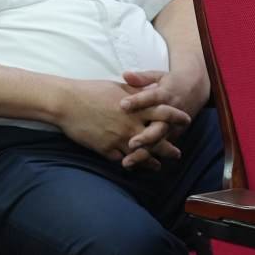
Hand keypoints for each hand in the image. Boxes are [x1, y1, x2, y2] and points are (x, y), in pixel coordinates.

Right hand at [52, 78, 189, 170]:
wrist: (67, 102)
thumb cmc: (91, 91)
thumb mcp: (118, 87)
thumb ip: (137, 91)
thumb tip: (152, 89)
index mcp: (136, 107)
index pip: (164, 113)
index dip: (177, 117)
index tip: (186, 121)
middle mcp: (131, 125)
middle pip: (158, 139)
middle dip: (169, 148)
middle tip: (177, 154)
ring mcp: (120, 139)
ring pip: (142, 155)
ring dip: (152, 162)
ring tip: (158, 167)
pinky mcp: (107, 149)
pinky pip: (123, 160)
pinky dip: (131, 165)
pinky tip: (134, 168)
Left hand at [118, 69, 206, 166]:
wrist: (195, 89)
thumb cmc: (169, 82)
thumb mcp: (158, 75)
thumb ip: (142, 77)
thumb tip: (125, 74)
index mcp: (165, 94)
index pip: (151, 98)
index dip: (137, 101)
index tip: (122, 105)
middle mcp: (170, 112)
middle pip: (159, 127)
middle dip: (146, 137)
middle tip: (130, 143)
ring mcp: (172, 126)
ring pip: (159, 142)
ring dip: (144, 153)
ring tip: (127, 162)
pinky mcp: (173, 135)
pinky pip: (160, 148)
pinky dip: (148, 157)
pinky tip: (133, 165)